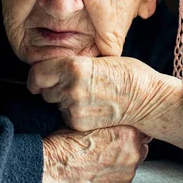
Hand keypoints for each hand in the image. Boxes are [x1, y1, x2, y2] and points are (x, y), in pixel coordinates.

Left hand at [27, 56, 159, 130]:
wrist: (145, 98)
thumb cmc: (126, 75)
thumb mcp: (96, 59)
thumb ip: (72, 64)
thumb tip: (52, 70)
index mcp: (73, 66)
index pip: (37, 73)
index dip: (36, 78)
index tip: (37, 81)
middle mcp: (70, 86)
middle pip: (45, 90)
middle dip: (55, 88)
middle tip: (75, 86)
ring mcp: (74, 106)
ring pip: (55, 104)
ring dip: (64, 101)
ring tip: (88, 96)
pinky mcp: (78, 122)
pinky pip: (66, 117)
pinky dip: (74, 113)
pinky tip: (92, 108)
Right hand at [41, 126, 151, 182]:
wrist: (53, 170)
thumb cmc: (66, 145)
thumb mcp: (89, 121)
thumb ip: (110, 119)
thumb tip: (116, 116)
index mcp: (127, 133)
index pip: (141, 125)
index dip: (130, 124)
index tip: (122, 125)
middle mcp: (132, 154)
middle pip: (141, 143)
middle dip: (130, 141)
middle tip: (111, 140)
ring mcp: (128, 173)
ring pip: (134, 160)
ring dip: (124, 156)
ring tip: (103, 154)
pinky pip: (125, 175)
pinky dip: (117, 172)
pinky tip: (101, 167)